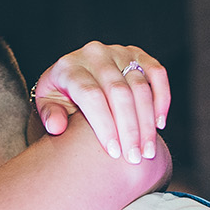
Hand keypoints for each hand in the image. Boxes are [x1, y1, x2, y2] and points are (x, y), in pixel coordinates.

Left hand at [32, 43, 169, 164]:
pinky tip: (159, 124)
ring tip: (148, 150)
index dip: (105, 125)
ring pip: (140, 86)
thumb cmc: (60, 94)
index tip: (113, 152)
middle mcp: (95, 54)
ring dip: (147, 121)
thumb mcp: (47, 103)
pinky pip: (157, 73)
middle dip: (129, 129)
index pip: (91, 95)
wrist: (72, 72)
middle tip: (135, 158)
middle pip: (119, 92)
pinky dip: (162, 98)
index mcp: (69, 67)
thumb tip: (57, 127)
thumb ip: (50, 115)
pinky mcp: (138, 54)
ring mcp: (118, 51)